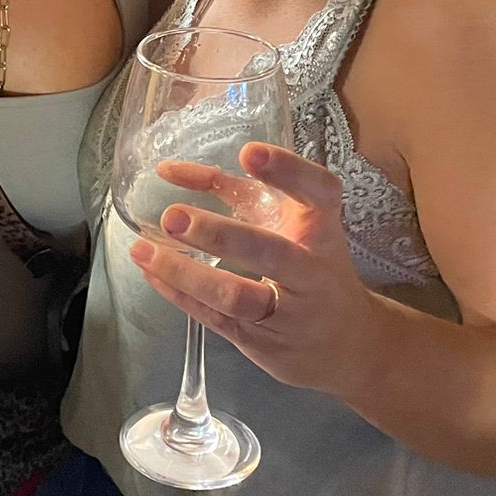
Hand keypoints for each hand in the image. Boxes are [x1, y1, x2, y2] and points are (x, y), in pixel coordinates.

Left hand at [127, 144, 389, 397]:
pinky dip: (180, 294)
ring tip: (144, 251)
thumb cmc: (311, 268)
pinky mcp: (263, 341)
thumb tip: (169, 169)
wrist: (350, 343)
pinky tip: (151, 274)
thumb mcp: (292, 224)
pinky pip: (216, 318)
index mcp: (322, 229)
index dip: (287, 170)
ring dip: (186, 273)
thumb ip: (240, 193)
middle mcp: (311, 270)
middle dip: (219, 235)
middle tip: (173, 217)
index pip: (318, 192)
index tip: (249, 152)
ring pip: (236, 295)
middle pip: (269, 251)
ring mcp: (289, 311)